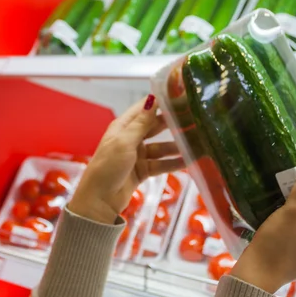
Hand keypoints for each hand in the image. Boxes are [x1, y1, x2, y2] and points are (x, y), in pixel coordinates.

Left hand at [70, 95, 184, 223]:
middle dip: (173, 123)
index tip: (180, 96)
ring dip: (176, 145)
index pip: (144, 108)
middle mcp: (130, 138)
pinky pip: (161, 164)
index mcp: (122, 127)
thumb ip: (141, 123)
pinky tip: (189, 161)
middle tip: (194, 118)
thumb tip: (152, 99)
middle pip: (155, 126)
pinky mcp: (142, 170)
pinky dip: (173, 163)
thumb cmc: (107, 167)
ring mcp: (137, 155)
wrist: (99, 200)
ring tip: (197, 142)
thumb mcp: (124, 142)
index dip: (160, 101)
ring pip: (161, 147)